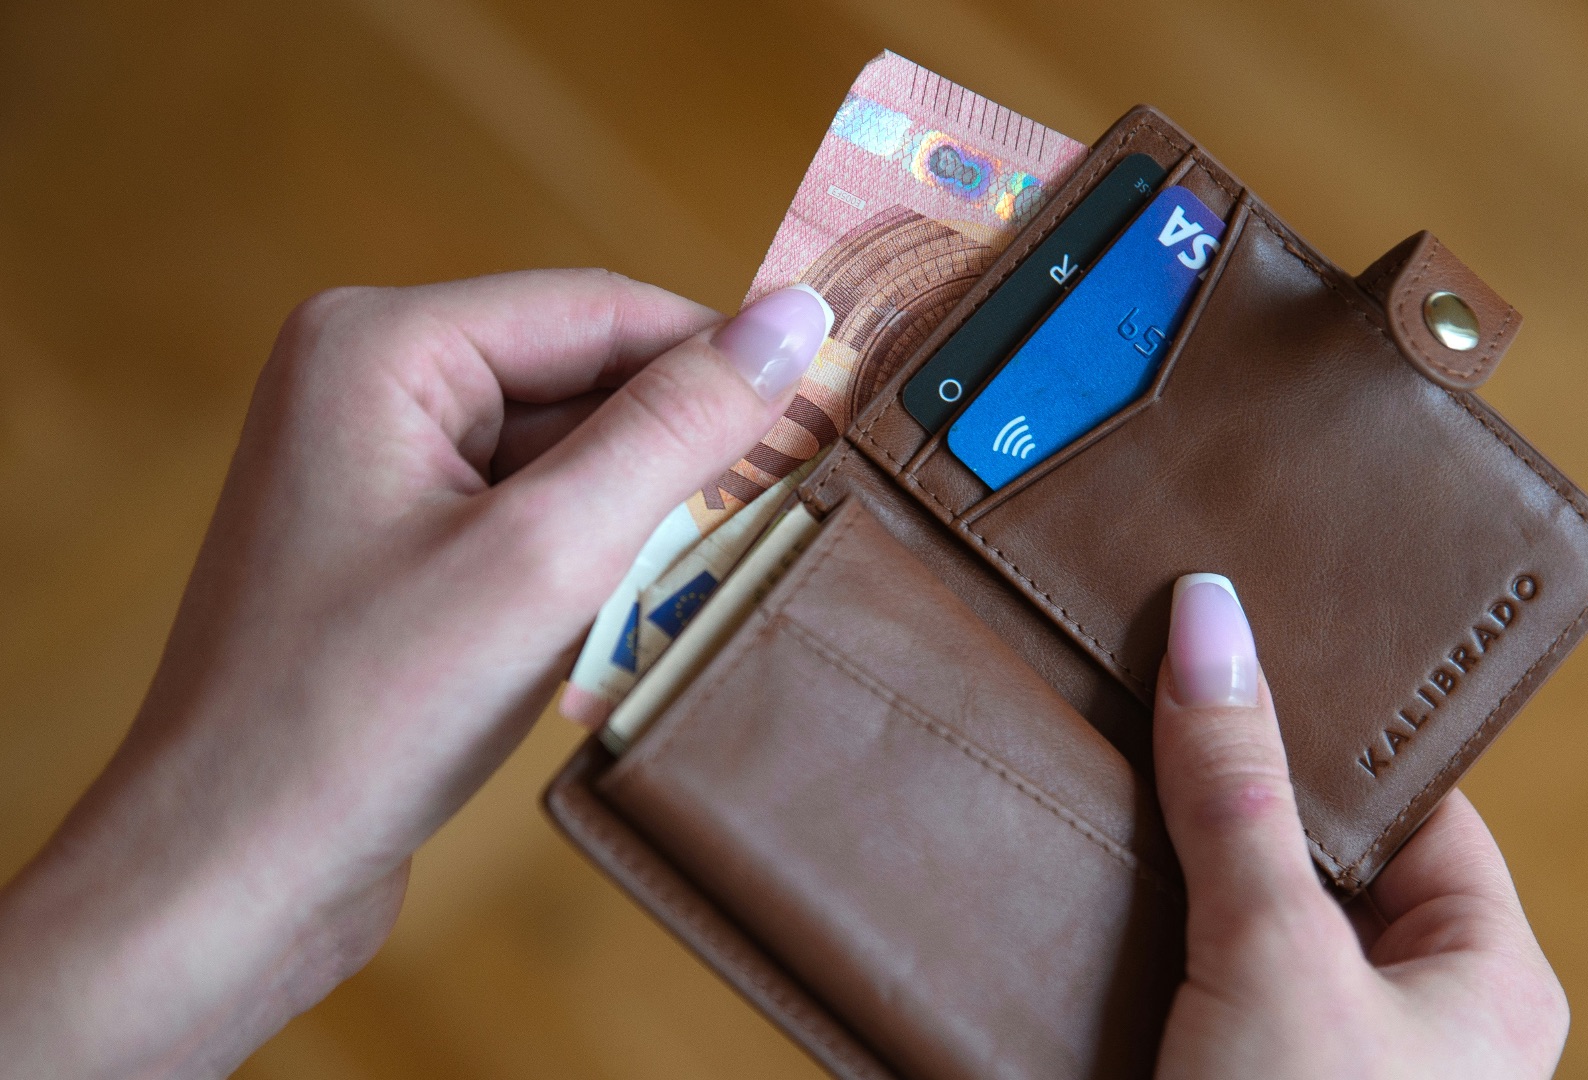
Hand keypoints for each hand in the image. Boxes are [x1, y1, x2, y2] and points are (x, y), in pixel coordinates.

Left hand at [0, 270, 831, 1077]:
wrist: (226, 874)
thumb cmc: (359, 714)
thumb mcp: (546, 558)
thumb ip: (675, 430)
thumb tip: (797, 322)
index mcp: (381, 343)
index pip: (603, 309)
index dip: (723, 359)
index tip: (831, 417)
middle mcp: (369, 381)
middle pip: (584, 377)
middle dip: (678, 451)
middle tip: (777, 517)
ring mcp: (375, 467)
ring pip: (566, 454)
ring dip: (640, 517)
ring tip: (696, 585)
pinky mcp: (393, 546)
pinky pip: (529, 515)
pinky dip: (592, 562)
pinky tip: (622, 624)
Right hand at [1151, 575, 1569, 1078]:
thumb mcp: (1278, 953)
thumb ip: (1241, 793)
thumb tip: (1209, 616)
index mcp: (1488, 979)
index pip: (1415, 806)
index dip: (1327, 729)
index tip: (1245, 641)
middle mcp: (1419, 1021)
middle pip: (1319, 861)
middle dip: (1232, 793)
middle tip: (1155, 688)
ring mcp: (1322, 1058)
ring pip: (1245, 924)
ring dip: (1175, 869)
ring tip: (1106, 765)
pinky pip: (1188, 983)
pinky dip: (1137, 938)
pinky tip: (1084, 880)